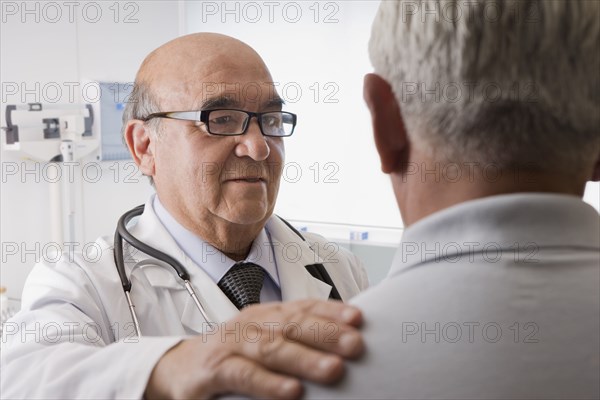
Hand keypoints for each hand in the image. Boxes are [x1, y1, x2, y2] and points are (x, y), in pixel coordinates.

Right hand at [145, 299, 363, 398]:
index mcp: (266, 315)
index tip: (358, 318)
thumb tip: (340, 342)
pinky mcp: (215, 371)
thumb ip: (293, 337)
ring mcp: (232, 345)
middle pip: (292, 325)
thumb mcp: (262, 338)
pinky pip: (244, 375)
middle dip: (326, 333)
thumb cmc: (230, 353)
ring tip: (333, 369)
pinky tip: (291, 392)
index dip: (331, 311)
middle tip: (356, 345)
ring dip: (304, 358)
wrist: (177, 367)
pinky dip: (269, 383)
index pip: (302, 307)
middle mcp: (251, 324)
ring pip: (271, 348)